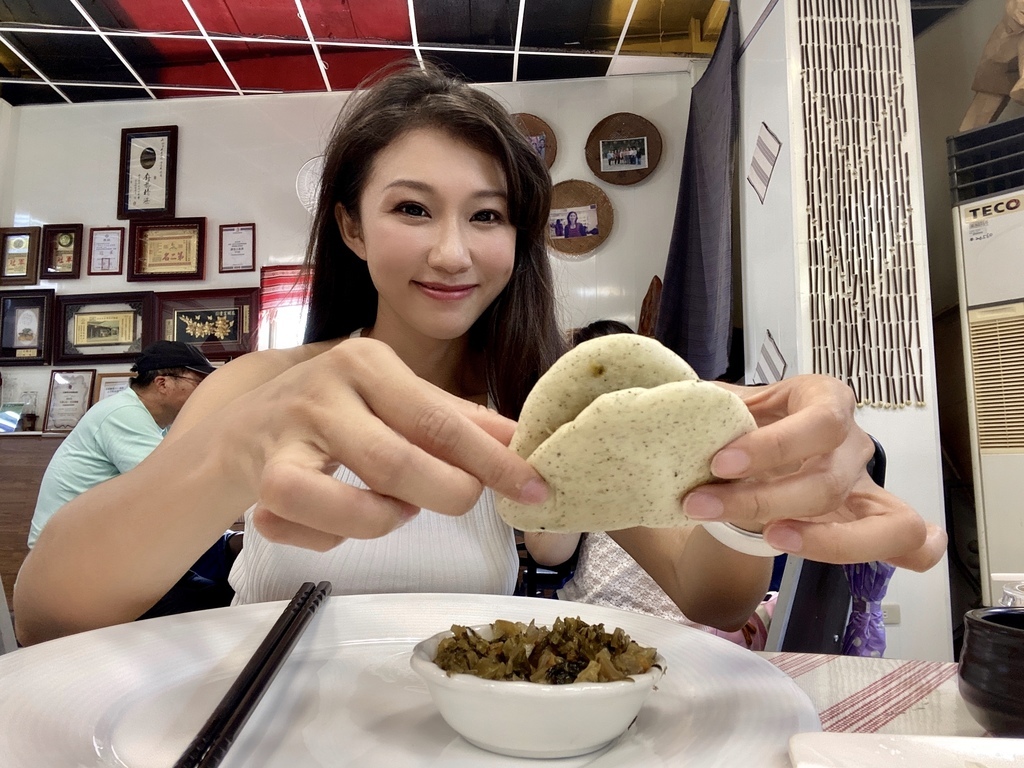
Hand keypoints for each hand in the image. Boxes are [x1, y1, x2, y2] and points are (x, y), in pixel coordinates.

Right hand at [221, 337, 548, 549]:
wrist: (232, 432)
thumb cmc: (330, 415)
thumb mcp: (390, 401)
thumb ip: (453, 419)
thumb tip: (518, 440)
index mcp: (369, 362)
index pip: (443, 418)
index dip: (494, 460)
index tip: (535, 488)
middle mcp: (326, 390)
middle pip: (403, 460)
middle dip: (447, 493)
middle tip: (461, 500)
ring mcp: (289, 436)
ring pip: (360, 502)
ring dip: (389, 518)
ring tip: (395, 506)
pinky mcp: (262, 482)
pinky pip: (317, 529)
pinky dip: (338, 537)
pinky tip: (340, 521)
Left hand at [681, 375, 943, 570]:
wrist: (747, 450)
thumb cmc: (740, 424)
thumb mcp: (725, 405)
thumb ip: (709, 408)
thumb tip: (680, 410)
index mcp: (823, 399)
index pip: (820, 421)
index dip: (773, 447)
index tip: (718, 464)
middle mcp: (852, 440)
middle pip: (829, 479)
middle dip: (762, 500)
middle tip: (703, 507)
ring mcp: (869, 484)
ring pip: (880, 520)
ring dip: (824, 540)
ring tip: (769, 540)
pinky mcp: (875, 521)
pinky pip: (913, 541)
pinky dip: (912, 554)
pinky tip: (882, 565)